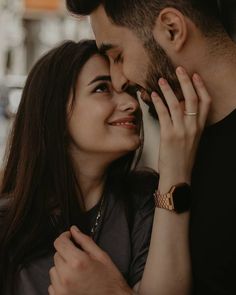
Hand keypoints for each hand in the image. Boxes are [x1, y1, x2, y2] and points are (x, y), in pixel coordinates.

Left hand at [48, 226, 131, 294]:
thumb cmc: (109, 280)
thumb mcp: (101, 256)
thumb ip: (85, 241)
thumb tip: (74, 230)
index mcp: (78, 262)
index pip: (59, 242)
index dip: (64, 236)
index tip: (69, 237)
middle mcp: (66, 276)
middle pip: (57, 255)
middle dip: (66, 252)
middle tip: (79, 257)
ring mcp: (61, 289)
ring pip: (54, 269)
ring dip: (62, 267)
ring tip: (77, 272)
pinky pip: (52, 284)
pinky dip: (60, 281)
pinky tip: (73, 282)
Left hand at [151, 67, 210, 191]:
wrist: (178, 175)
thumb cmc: (183, 158)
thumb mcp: (192, 140)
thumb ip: (190, 125)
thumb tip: (182, 109)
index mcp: (200, 128)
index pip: (206, 102)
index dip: (201, 87)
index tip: (195, 75)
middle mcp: (193, 127)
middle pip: (192, 99)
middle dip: (186, 81)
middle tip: (179, 69)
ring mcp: (181, 130)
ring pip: (176, 104)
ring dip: (168, 90)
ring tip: (160, 80)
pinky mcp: (168, 135)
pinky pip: (163, 114)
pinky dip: (157, 102)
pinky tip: (152, 95)